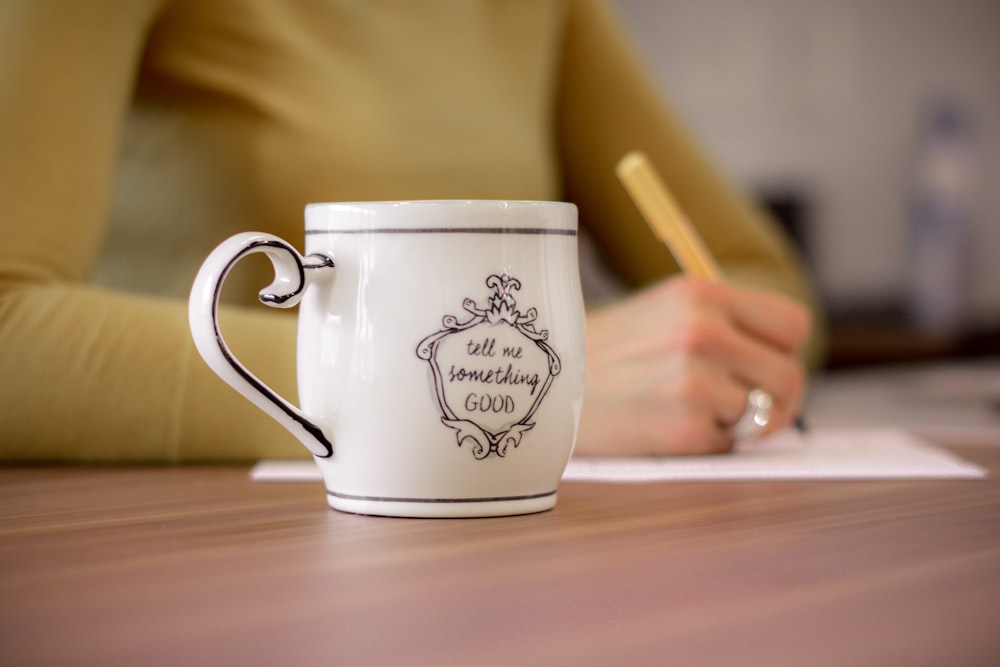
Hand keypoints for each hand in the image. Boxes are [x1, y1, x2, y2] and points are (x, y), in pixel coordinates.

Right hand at [575, 276, 810, 455]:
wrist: (544, 385)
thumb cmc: (607, 353)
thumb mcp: (664, 311)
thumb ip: (724, 324)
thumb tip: (783, 362)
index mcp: (701, 294)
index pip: (792, 323)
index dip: (784, 351)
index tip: (765, 367)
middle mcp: (702, 331)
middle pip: (789, 375)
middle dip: (777, 401)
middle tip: (750, 411)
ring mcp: (693, 380)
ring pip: (762, 414)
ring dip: (735, 422)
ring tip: (688, 411)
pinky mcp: (683, 427)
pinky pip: (729, 444)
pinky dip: (707, 444)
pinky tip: (666, 427)